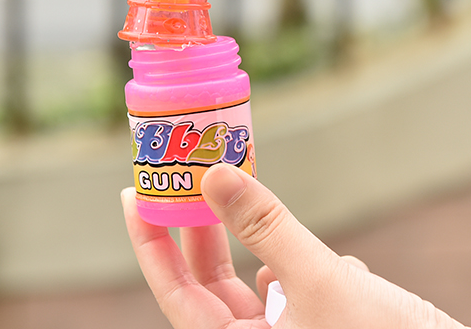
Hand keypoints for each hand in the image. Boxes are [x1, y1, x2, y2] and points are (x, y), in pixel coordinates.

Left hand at [123, 164, 468, 328]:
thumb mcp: (318, 278)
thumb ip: (264, 226)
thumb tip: (213, 174)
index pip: (177, 296)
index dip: (151, 244)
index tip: (134, 194)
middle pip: (211, 287)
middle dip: (201, 228)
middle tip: (187, 174)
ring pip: (254, 285)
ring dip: (254, 240)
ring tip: (246, 192)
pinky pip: (294, 289)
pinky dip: (300, 263)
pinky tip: (336, 262)